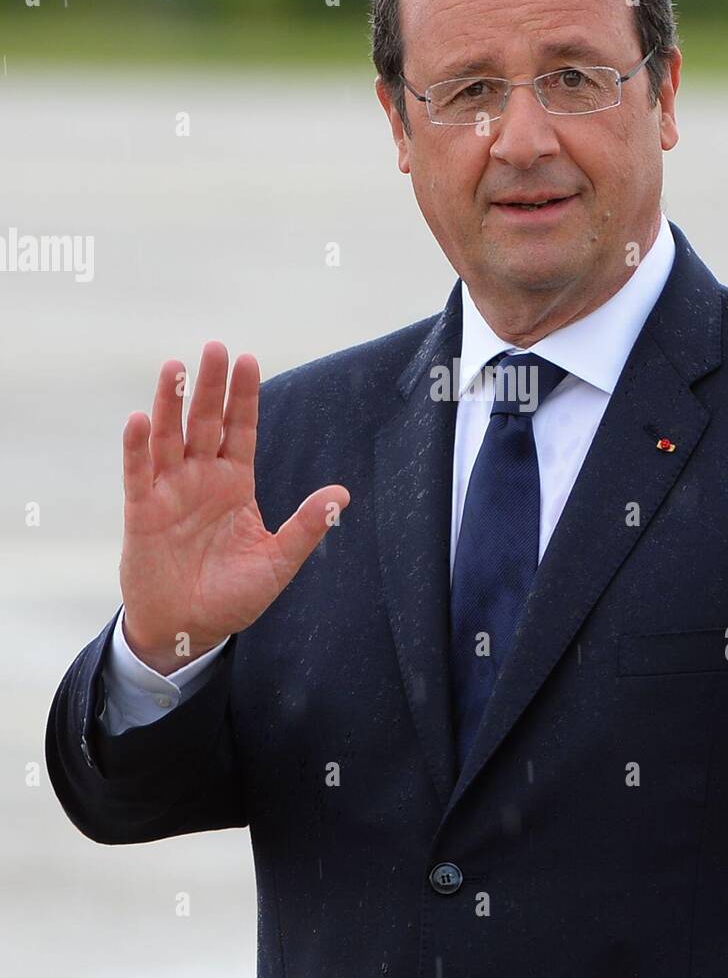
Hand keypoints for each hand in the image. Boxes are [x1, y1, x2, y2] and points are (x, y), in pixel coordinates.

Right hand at [119, 341, 349, 675]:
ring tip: (174, 367)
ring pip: (168, 436)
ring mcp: (169, 490)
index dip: (243, 396)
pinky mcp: (141, 510)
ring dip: (169, 403)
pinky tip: (139, 418)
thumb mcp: (278, 561)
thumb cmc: (234, 596)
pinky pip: (138, 471)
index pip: (241, 429)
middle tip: (215, 347)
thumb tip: (342, 494)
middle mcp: (201, 477)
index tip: (248, 359)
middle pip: (205, 421)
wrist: (188, 630)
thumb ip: (306, 526)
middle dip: (210, 386)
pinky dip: (136, 445)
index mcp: (235, 483)